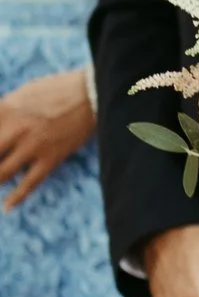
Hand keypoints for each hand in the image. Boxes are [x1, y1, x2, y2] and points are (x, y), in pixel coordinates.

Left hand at [0, 68, 95, 210]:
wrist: (92, 92)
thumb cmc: (57, 90)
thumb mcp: (23, 93)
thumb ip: (4, 111)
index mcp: (5, 109)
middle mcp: (15, 128)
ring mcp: (33, 145)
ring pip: (1, 174)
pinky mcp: (51, 157)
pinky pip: (29, 184)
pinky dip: (16, 198)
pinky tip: (7, 206)